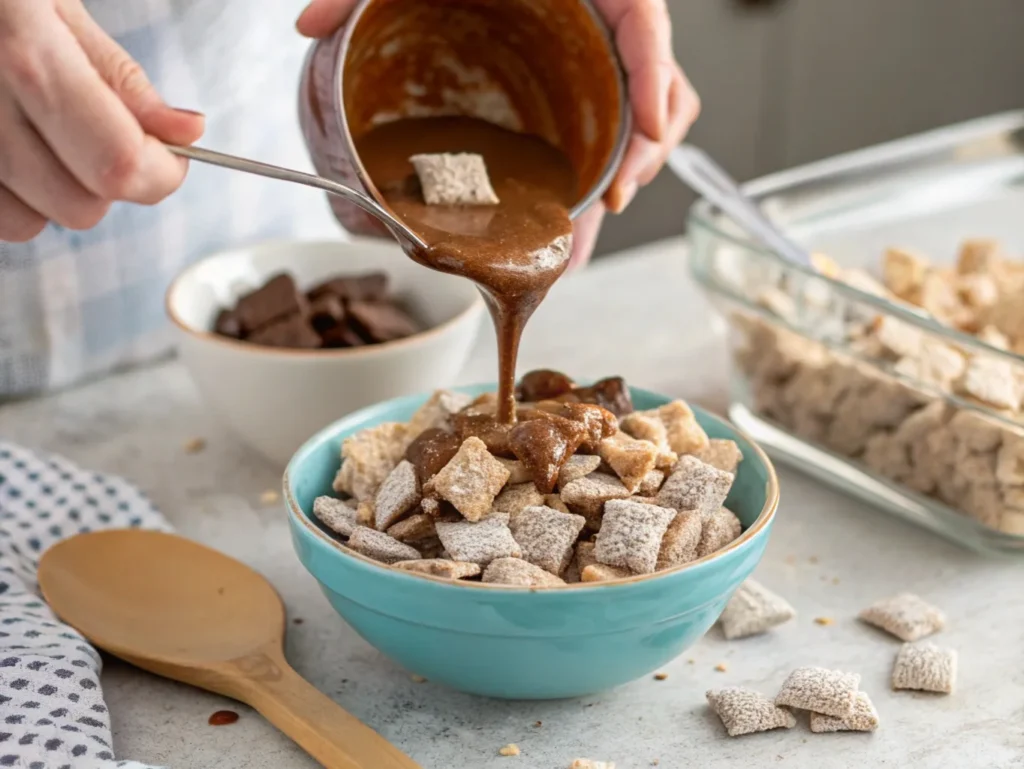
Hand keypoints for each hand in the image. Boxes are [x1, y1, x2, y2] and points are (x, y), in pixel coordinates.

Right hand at [0, 0, 203, 241]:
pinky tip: (7, 147)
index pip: (119, 163)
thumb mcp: (54, 3)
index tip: (172, 159)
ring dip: (53, 194)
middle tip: (99, 136)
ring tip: (39, 133)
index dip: (162, 174)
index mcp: (28, 58)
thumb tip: (188, 131)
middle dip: (109, 184)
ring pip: (31, 224)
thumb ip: (120, 77)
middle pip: (81, 207)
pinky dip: (10, 197)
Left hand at [296, 0, 697, 267]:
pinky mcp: (580, 76)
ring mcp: (592, 51)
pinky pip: (616, 115)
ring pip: (649, 106)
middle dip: (649, 145)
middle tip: (616, 194)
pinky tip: (583, 197)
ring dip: (636, 160)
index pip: (645, 20)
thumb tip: (310, 26)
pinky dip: (611, 156)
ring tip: (599, 209)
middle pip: (660, 79)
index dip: (656, 75)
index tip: (652, 130)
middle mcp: (597, 17)